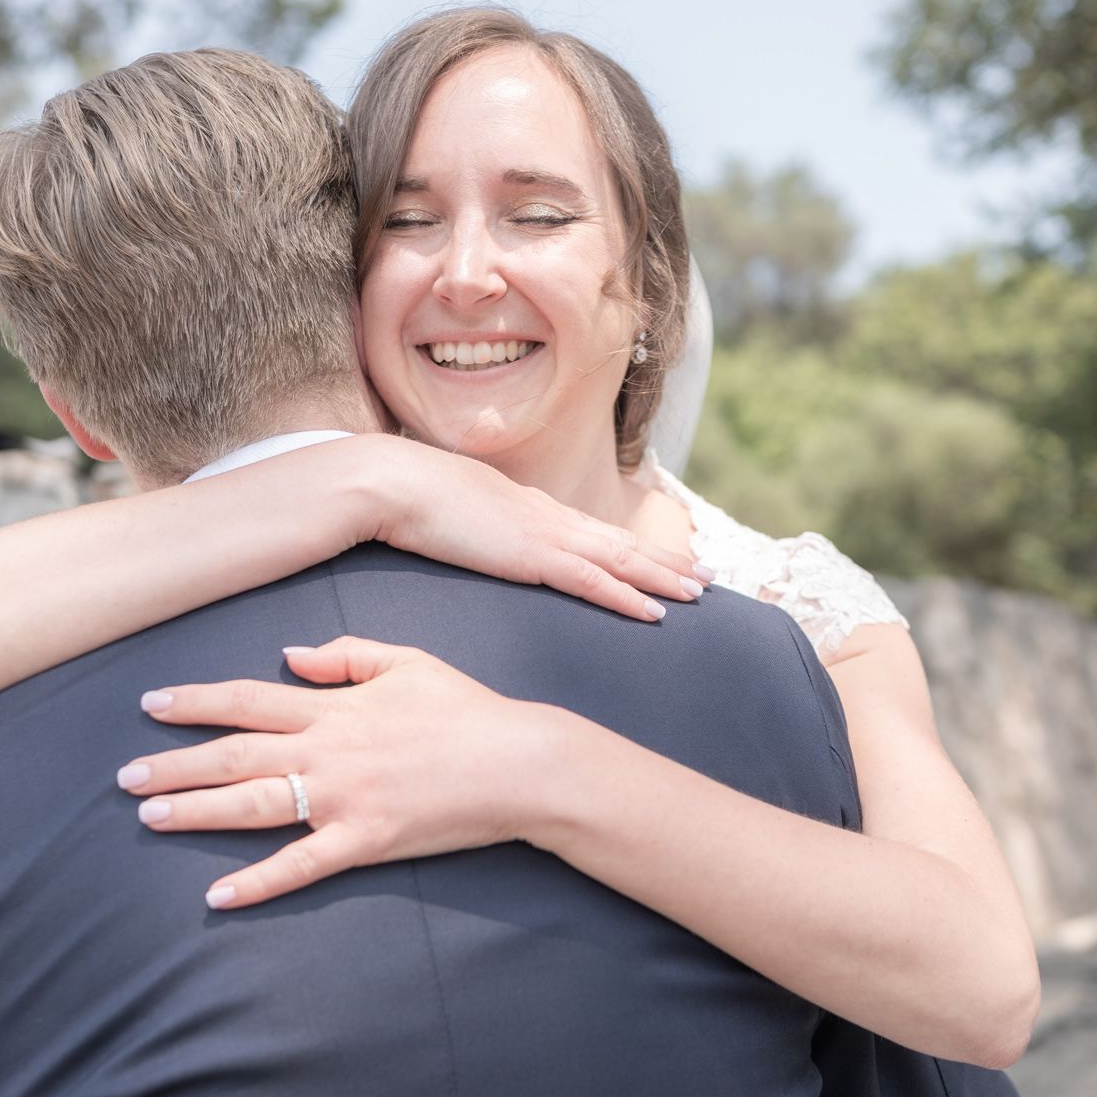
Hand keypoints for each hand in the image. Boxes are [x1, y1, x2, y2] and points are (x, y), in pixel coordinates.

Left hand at [118, 637, 560, 907]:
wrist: (519, 764)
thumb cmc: (468, 710)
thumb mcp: (408, 662)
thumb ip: (344, 656)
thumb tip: (288, 656)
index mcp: (335, 708)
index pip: (247, 700)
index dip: (195, 701)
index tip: (150, 704)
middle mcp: (328, 750)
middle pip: (234, 755)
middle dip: (173, 764)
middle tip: (124, 777)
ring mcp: (343, 798)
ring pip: (253, 805)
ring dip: (195, 812)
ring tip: (147, 818)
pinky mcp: (365, 842)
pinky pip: (300, 866)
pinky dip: (257, 883)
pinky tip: (216, 896)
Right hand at [355, 437, 710, 620]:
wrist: (390, 483)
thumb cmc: (406, 499)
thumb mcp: (450, 514)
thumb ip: (471, 527)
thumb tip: (470, 539)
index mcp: (527, 507)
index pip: (591, 531)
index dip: (630, 547)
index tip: (660, 558)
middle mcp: (546, 516)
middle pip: (619, 542)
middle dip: (665, 561)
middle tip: (707, 577)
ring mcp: (542, 534)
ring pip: (619, 560)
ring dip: (663, 578)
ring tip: (700, 593)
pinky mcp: (532, 556)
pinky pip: (592, 581)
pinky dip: (627, 596)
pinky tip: (655, 613)